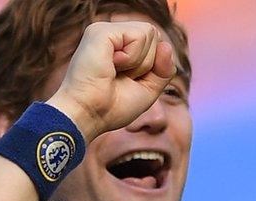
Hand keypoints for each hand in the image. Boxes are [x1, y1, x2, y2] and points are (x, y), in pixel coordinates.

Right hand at [46, 21, 176, 138]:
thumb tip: (166, 45)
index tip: (128, 81)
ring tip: (115, 71)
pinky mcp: (101, 31)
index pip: (155, 42)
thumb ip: (163, 69)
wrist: (88, 115)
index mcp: (119, 46)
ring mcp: (105, 30)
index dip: (152, 66)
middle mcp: (111, 35)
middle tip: (120, 77)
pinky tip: (112, 65)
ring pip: (149, 33)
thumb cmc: (111, 107)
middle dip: (147, 64)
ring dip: (139, 62)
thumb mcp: (148, 89)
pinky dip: (133, 58)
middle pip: (154, 35)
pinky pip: (139, 36)